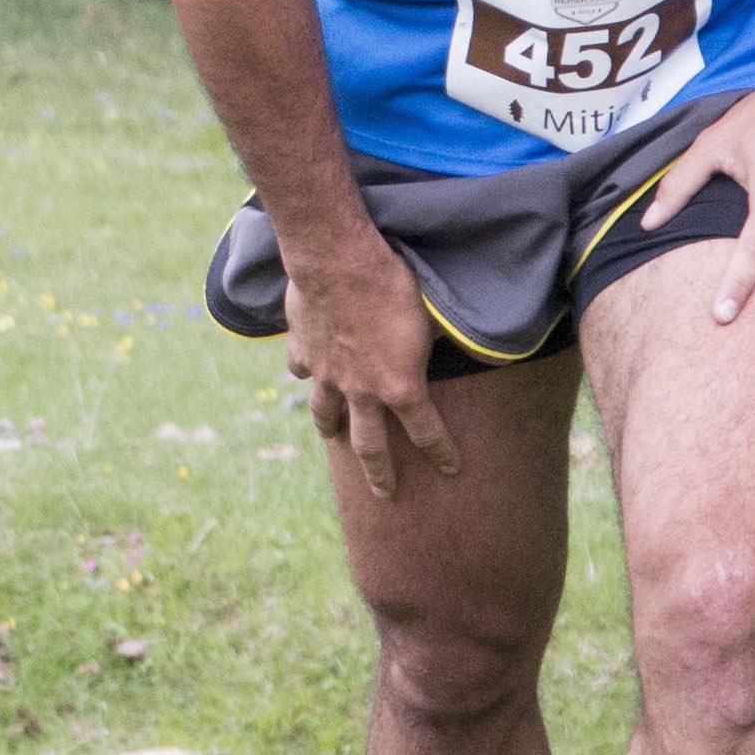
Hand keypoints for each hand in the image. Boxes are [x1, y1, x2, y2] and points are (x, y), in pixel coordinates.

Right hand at [276, 218, 455, 499]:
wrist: (337, 260)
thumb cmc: (394, 283)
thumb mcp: (430, 314)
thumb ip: (437, 340)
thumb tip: (452, 343)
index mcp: (400, 386)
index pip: (427, 432)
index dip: (441, 453)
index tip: (451, 470)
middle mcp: (362, 390)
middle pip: (369, 444)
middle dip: (379, 473)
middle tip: (384, 493)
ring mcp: (328, 374)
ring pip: (325, 413)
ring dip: (330, 428)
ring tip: (331, 438)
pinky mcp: (304, 351)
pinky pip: (302, 369)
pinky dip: (305, 372)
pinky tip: (305, 371)